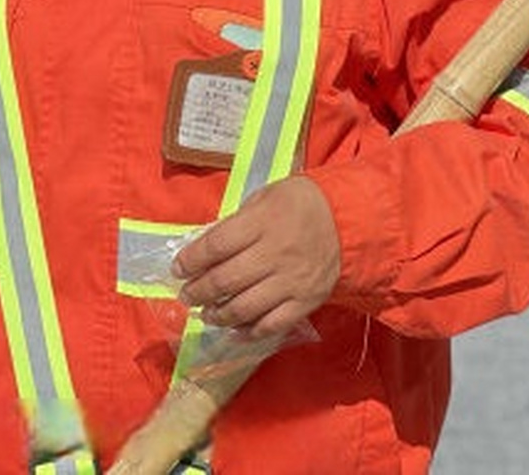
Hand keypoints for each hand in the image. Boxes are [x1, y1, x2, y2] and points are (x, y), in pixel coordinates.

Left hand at [173, 176, 340, 340]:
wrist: (349, 221)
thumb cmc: (302, 203)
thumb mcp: (267, 196)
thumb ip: (238, 220)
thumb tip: (207, 245)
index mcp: (262, 222)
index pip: (216, 245)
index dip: (192, 260)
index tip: (178, 268)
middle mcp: (274, 254)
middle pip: (225, 279)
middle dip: (198, 291)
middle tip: (186, 295)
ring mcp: (290, 281)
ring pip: (245, 307)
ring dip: (218, 314)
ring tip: (205, 314)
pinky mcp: (305, 302)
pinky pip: (272, 324)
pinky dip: (249, 332)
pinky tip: (234, 331)